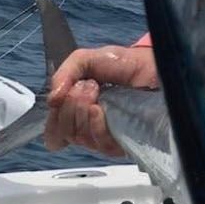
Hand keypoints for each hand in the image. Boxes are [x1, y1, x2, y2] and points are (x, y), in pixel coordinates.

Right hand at [44, 45, 158, 155]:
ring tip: (97, 90)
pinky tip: (100, 109)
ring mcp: (105, 137)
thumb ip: (65, 73)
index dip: (54, 118)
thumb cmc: (123, 64)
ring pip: (79, 137)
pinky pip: (99, 143)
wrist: (152, 67)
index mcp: (77, 112)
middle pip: (64, 132)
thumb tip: (52, 99)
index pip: (54, 131)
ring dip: (82, 110)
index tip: (60, 97)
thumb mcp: (86, 60)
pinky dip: (95, 124)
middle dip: (70, 105)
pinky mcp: (121, 143)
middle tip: (87, 86)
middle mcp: (89, 127)